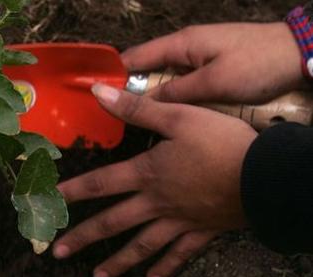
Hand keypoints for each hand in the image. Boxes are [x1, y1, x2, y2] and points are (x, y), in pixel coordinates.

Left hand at [53, 84, 257, 276]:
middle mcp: (156, 203)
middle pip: (113, 223)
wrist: (263, 175)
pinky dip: (165, 268)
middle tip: (58, 253)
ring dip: (118, 262)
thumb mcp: (177, 117)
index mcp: (147, 174)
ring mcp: (178, 221)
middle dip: (84, 237)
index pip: (101, 183)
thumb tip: (98, 93)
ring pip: (141, 246)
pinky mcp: (201, 232)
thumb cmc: (220, 142)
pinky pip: (179, 254)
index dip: (73, 191)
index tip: (51, 202)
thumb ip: (136, 109)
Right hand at [122, 23, 304, 103]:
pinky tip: (163, 114)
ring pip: (163, 77)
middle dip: (129, 88)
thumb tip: (145, 102)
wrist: (296, 55)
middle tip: (112, 114)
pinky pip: (180, 83)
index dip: (116, 74)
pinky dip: (168, 96)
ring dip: (148, 94)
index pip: (137, 56)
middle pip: (147, 68)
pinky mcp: (209, 69)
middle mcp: (185, 48)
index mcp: (181, 45)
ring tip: (131, 118)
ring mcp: (197, 58)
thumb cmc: (255, 65)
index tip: (98, 94)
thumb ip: (177, 92)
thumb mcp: (213, 82)